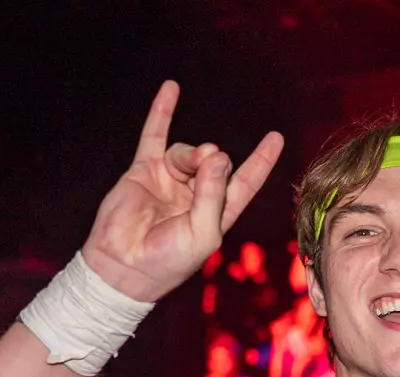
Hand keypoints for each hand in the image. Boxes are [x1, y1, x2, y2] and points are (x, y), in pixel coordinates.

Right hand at [80, 80, 283, 302]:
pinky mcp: (144, 172)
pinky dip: (163, 111)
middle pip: (215, 163)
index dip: (260, 161)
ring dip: (191, 153)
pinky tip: (171, 88)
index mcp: (217, 212)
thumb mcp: (202, 233)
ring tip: (192, 162)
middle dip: (215, 160)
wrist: (123, 266)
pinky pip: (155, 135)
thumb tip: (218, 154)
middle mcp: (195, 194)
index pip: (245, 182)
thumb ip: (213, 195)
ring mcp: (170, 181)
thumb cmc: (168, 260)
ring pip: (188, 152)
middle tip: (209, 161)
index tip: (276, 138)